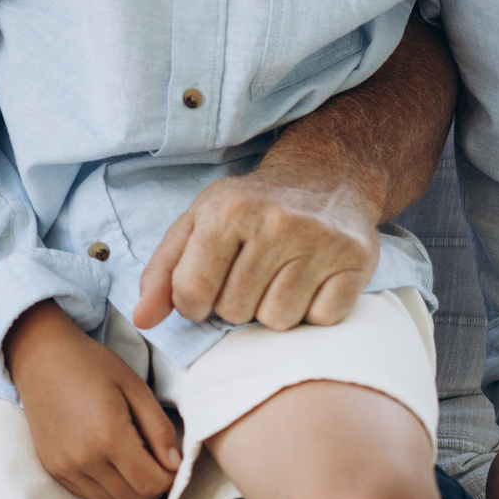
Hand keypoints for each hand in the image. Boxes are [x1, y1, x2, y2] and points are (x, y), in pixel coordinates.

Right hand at [4, 300, 182, 498]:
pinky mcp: (53, 468)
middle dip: (153, 486)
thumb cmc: (91, 364)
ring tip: (128, 459)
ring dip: (129, 489)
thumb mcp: (135, 386)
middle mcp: (84, 459)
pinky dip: (106, 487)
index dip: (170, 478)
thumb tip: (175, 465)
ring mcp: (65, 467)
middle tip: (151, 458)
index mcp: (109, 436)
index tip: (169, 458)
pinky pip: (90, 496)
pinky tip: (105, 458)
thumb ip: (159, 428)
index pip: (153, 486)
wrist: (39, 356)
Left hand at [132, 168, 379, 332]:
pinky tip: (309, 281)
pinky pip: (321, 320)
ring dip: (272, 310)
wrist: (327, 177)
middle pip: (235, 310)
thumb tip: (142, 320)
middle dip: (235, 304)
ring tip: (278, 277)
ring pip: (278, 320)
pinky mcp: (356, 261)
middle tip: (249, 274)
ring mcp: (319, 242)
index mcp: (226, 211)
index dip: (192, 305)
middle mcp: (275, 223)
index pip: (192, 291)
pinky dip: (312, 311)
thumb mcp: (197, 222)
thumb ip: (162, 272)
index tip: (202, 294)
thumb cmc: (251, 206)